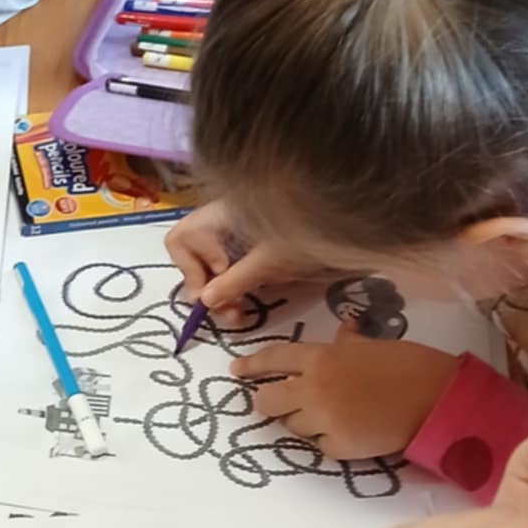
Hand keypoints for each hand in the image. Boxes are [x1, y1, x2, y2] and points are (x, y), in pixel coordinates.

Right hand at [164, 201, 313, 317]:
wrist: (345, 227)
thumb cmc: (308, 234)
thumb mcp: (269, 261)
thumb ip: (234, 282)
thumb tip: (203, 302)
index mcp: (222, 213)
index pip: (182, 239)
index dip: (191, 264)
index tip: (220, 279)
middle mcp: (223, 220)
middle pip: (191, 253)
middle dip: (204, 285)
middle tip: (227, 310)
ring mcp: (237, 232)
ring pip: (210, 263)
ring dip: (219, 291)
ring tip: (237, 314)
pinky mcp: (253, 246)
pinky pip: (229, 266)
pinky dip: (233, 285)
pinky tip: (246, 301)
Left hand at [231, 333, 455, 459]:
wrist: (439, 398)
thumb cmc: (411, 364)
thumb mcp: (375, 345)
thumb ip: (348, 344)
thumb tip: (342, 331)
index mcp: (320, 357)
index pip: (273, 359)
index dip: (252, 366)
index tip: (236, 371)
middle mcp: (313, 388)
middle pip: (268, 401)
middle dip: (268, 402)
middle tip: (275, 404)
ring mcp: (323, 419)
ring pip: (293, 426)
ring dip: (304, 422)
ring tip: (331, 415)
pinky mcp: (339, 447)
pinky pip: (320, 446)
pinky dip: (329, 441)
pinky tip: (349, 432)